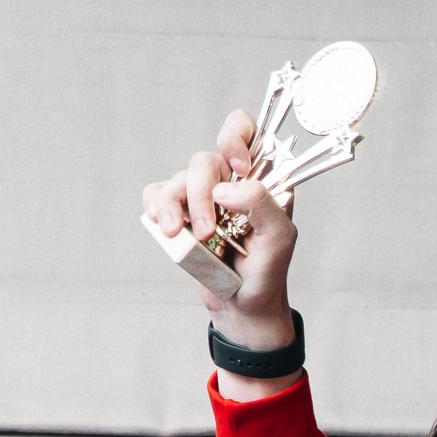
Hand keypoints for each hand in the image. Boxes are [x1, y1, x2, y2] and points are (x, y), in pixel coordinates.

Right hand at [141, 107, 298, 369]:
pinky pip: (156, 193)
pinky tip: (167, 229)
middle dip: (200, 194)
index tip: (238, 168)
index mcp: (258, 178)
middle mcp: (229, 181)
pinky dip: (156, 208)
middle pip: (205, 160)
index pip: (244, 129)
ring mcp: (201, 197)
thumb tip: (225, 189)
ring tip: (180, 236)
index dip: (235, 137)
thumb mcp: (279, 239)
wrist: (242, 308)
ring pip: (178, 178)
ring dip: (176, 206)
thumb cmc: (267, 272)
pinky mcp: (179, 214)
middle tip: (207, 231)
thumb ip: (263, 204)